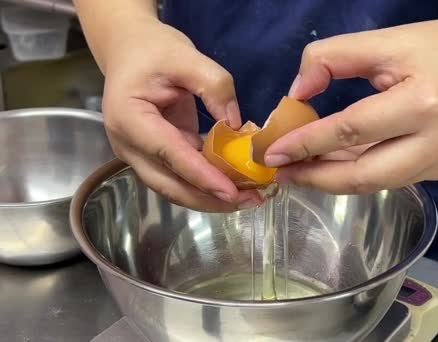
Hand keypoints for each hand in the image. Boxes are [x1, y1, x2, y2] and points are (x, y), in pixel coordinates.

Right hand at [102, 17, 260, 209]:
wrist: (130, 49)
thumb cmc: (153, 50)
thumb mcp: (186, 56)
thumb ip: (214, 85)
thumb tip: (237, 124)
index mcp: (129, 118)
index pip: (169, 154)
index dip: (201, 176)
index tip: (232, 192)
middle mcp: (128, 145)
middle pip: (168, 184)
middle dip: (209, 199)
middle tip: (251, 200)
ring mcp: (138, 154)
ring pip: (174, 187)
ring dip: (210, 197)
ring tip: (249, 197)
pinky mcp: (154, 156)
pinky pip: (180, 176)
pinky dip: (206, 183)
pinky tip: (235, 183)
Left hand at [264, 16, 437, 193]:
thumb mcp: (387, 41)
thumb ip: (333, 58)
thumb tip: (297, 94)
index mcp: (424, 103)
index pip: (352, 130)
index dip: (307, 143)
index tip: (273, 152)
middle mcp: (437, 143)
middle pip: (363, 175)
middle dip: (315, 178)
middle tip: (281, 172)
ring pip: (376, 183)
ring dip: (334, 179)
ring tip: (301, 170)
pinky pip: (392, 178)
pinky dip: (359, 173)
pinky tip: (336, 163)